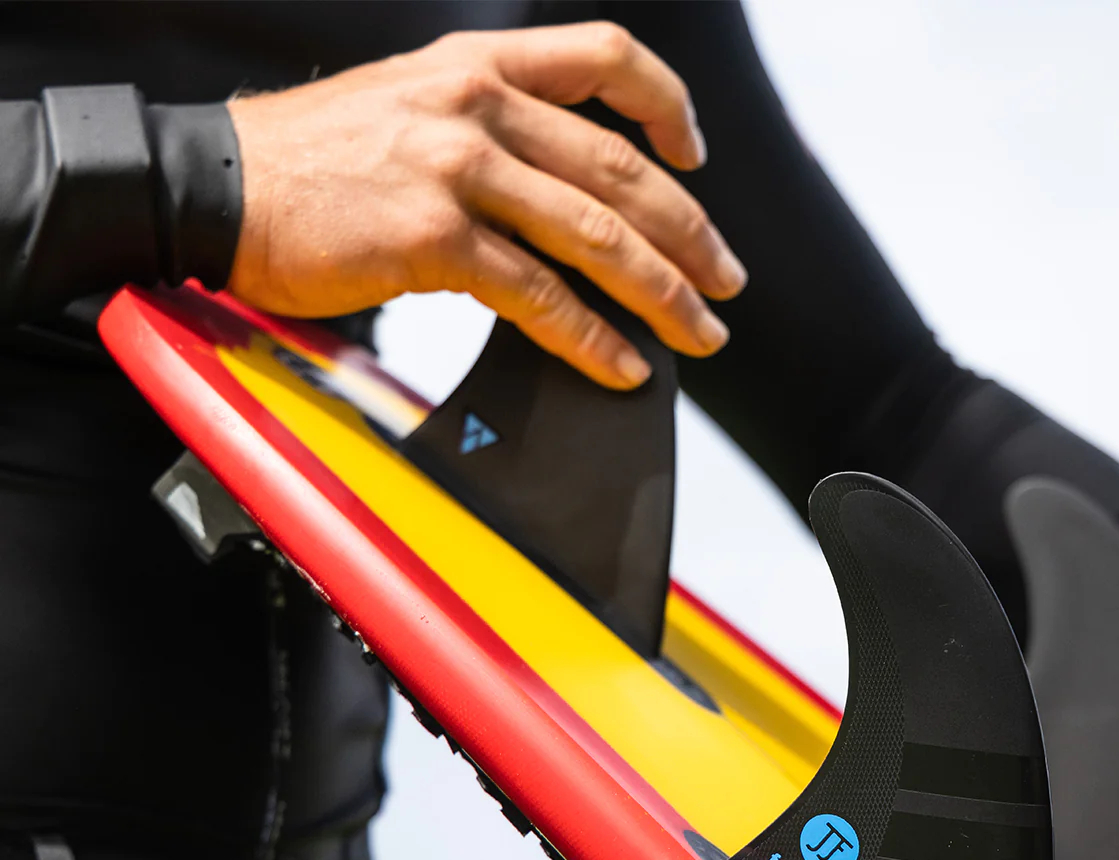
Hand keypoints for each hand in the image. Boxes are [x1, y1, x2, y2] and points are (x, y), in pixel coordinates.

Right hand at [226, 22, 746, 388]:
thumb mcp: (406, 105)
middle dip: (690, 233)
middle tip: (725, 282)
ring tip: (698, 332)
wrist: (215, 186)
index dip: (667, 106)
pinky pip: (538, 293)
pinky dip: (591, 336)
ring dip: (662, 291)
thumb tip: (557, 197)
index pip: (605, 58)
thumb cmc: (308, 161)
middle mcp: (476, 102)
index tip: (694, 157)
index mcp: (476, 63)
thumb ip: (483, 129)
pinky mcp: (433, 235)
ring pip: (595, 233)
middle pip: (620, 169)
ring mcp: (456, 166)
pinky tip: (620, 364)